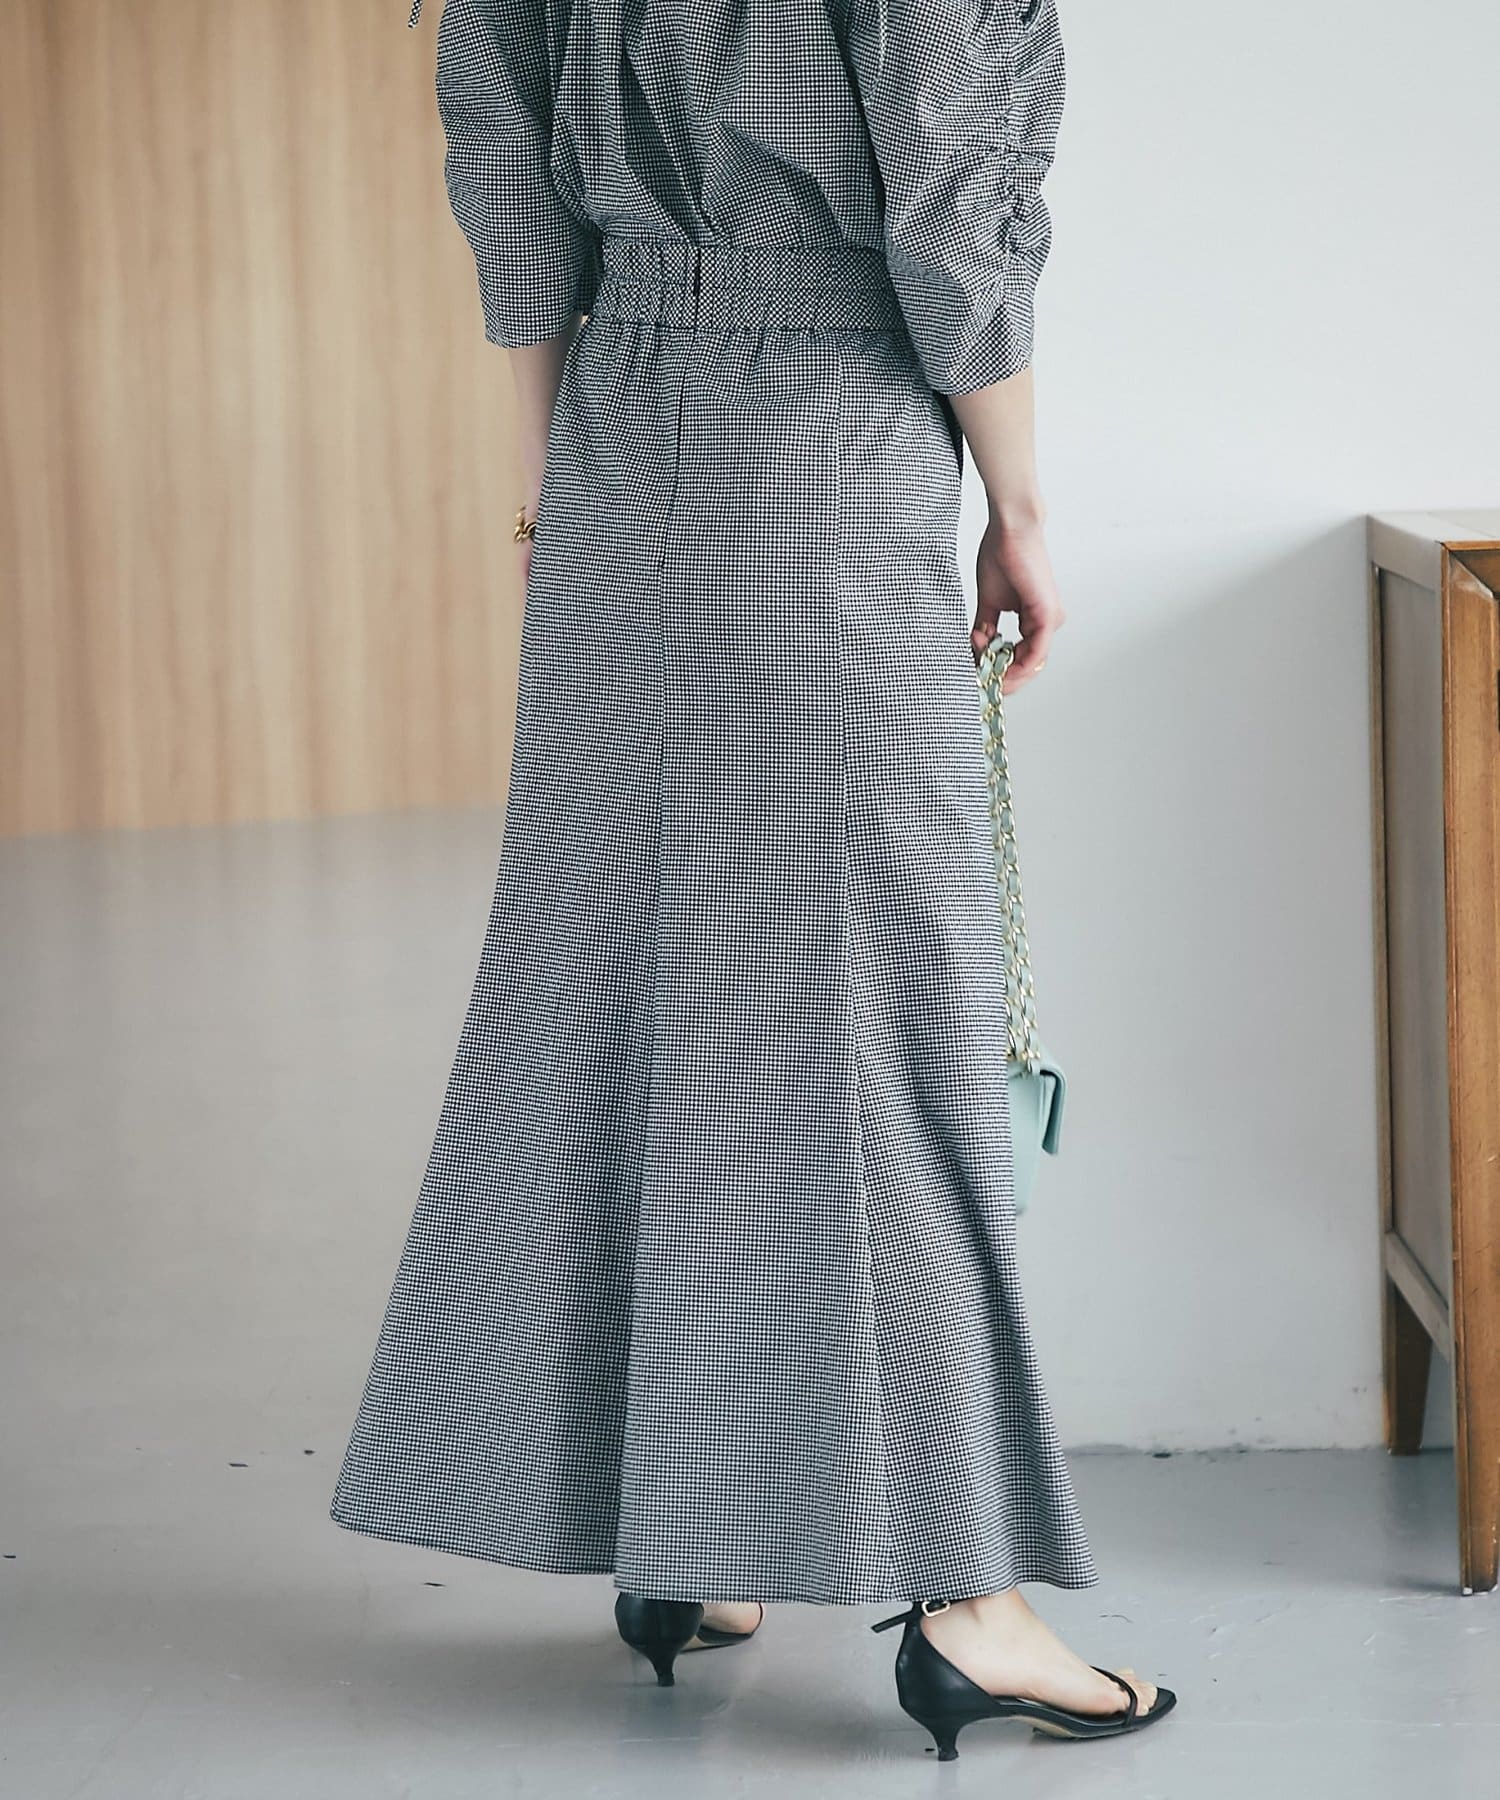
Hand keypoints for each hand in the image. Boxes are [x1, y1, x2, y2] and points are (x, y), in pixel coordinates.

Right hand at [970, 517, 1064, 693]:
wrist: (1010, 530)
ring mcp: (1049, 620)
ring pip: (1031, 664)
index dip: (1000, 672)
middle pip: (1027, 667)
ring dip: (1004, 673)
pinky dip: (1015, 664)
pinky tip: (994, 663)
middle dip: (1003, 680)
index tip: (977, 675)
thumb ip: (986, 628)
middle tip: (979, 682)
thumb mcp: (989, 602)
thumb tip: (979, 649)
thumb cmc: (1001, 555)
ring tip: (980, 667)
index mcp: (1034, 620)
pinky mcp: (1047, 615)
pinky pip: (1035, 653)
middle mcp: (1046, 623)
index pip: (1021, 658)